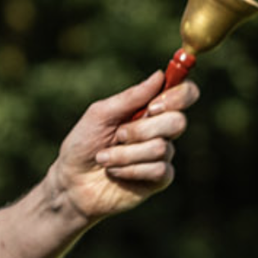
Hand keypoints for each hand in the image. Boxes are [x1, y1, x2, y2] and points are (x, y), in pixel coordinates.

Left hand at [48, 70, 197, 221]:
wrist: (72, 181)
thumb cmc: (84, 143)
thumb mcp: (100, 114)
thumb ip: (130, 97)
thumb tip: (160, 75)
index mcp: (150, 109)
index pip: (184, 94)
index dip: (179, 95)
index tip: (154, 105)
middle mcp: (161, 130)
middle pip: (178, 122)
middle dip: (141, 129)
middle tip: (118, 135)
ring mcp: (163, 155)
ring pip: (161, 148)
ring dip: (125, 154)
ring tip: (105, 158)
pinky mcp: (160, 178)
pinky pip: (158, 169)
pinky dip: (130, 169)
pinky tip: (115, 172)